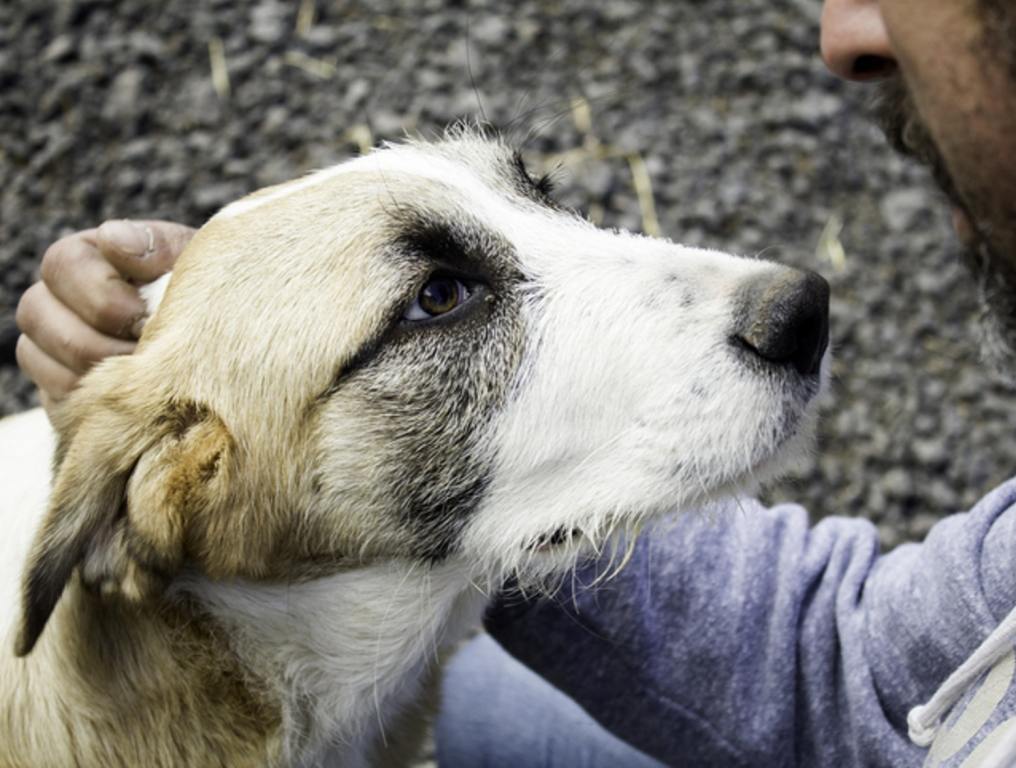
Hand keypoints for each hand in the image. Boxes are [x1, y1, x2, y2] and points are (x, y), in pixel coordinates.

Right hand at [16, 220, 194, 414]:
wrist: (225, 343)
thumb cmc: (207, 294)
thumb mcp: (195, 261)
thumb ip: (160, 246)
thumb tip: (113, 238)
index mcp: (88, 257)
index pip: (63, 263)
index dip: (102, 294)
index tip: (149, 317)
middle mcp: (58, 298)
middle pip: (36, 312)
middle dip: (99, 339)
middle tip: (148, 352)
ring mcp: (54, 345)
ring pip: (36, 357)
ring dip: (93, 373)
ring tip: (147, 377)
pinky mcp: (62, 389)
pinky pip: (54, 396)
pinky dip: (91, 400)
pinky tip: (135, 399)